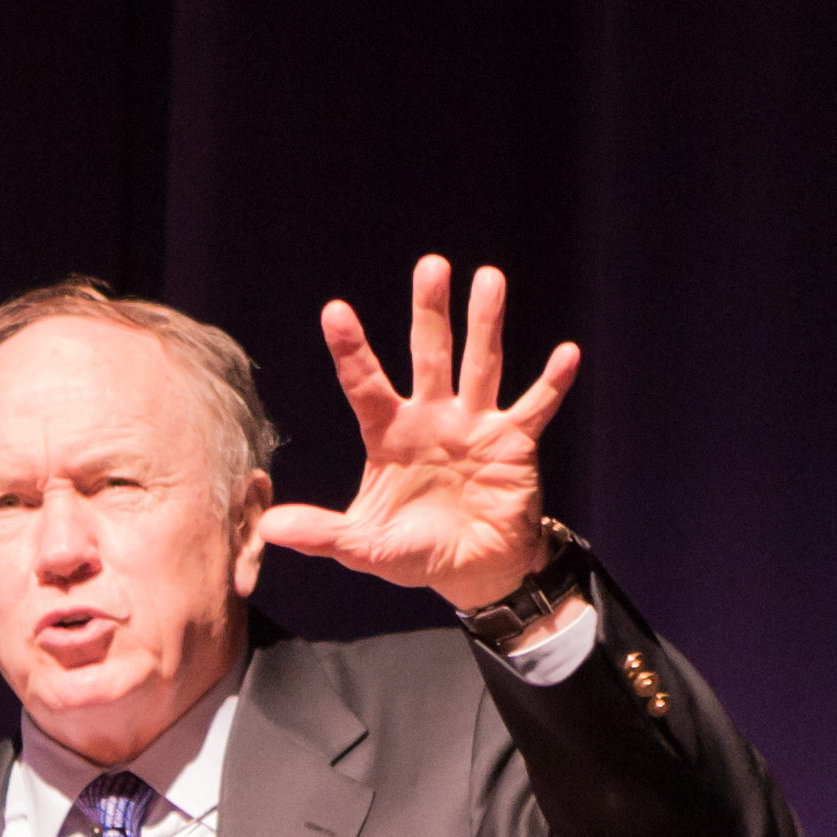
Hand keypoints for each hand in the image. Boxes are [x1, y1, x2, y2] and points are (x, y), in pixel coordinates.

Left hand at [259, 256, 580, 613]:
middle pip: (429, 355)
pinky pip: (535, 408)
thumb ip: (321, 533)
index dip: (352, 350)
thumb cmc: (414, 550)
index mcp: (391, 434)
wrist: (472, 570)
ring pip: (481, 365)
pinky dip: (552, 384)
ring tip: (488, 279)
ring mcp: (475, 425)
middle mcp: (433, 417)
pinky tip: (567, 353)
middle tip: (430, 266)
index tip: (335, 311)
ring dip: (485, 324)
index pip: (365, 385)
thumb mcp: (362, 546)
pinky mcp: (514, 443)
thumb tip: (269, 528)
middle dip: (430, 312)